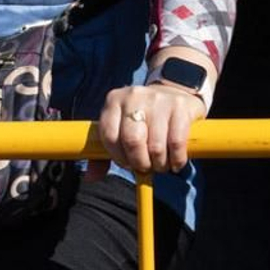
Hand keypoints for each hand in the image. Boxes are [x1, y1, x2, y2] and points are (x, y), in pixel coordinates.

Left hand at [89, 83, 206, 179]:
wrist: (172, 92)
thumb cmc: (142, 118)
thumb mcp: (120, 128)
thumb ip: (102, 153)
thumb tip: (90, 176)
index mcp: (113, 101)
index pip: (109, 135)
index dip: (118, 157)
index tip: (128, 163)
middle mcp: (133, 96)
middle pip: (132, 141)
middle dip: (140, 162)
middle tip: (146, 166)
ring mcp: (157, 99)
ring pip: (155, 146)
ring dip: (159, 164)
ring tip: (161, 163)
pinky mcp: (179, 106)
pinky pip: (176, 143)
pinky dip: (176, 159)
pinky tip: (175, 161)